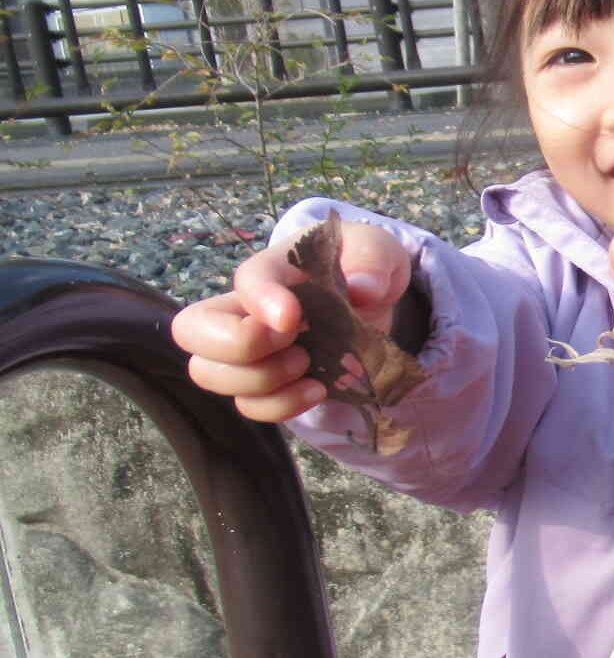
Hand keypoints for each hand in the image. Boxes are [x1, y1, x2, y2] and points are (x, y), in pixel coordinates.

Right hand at [170, 221, 411, 423]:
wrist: (372, 302)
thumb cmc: (363, 267)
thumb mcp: (378, 251)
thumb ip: (372, 261)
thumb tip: (364, 288)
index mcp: (274, 269)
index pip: (245, 279)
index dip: (260, 300)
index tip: (293, 319)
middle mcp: (245, 308)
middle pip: (190, 330)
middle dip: (237, 346)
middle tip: (294, 345)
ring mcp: (249, 350)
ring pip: (208, 373)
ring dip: (260, 380)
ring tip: (307, 366)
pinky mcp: (267, 383)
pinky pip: (248, 405)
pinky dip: (279, 406)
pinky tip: (317, 391)